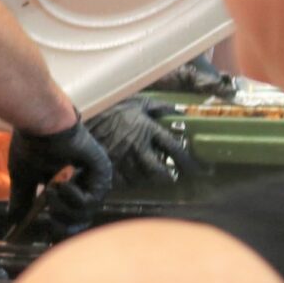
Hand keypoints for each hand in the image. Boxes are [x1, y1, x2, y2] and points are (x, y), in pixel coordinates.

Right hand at [7, 116, 114, 233]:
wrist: (41, 125)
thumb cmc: (32, 146)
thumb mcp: (24, 178)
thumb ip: (23, 199)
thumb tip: (13, 219)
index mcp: (72, 183)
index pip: (73, 214)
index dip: (62, 225)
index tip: (49, 229)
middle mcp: (88, 181)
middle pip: (82, 217)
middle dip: (63, 220)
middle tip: (50, 216)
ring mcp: (97, 177)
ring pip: (86, 211)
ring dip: (65, 208)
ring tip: (50, 192)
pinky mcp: (102, 171)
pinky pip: (91, 199)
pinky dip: (73, 197)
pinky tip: (62, 184)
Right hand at [87, 97, 202, 188]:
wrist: (87, 113)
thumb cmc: (115, 107)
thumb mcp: (140, 102)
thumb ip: (160, 108)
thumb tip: (179, 111)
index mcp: (149, 130)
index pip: (174, 149)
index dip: (188, 161)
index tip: (196, 169)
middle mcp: (138, 147)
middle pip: (158, 171)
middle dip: (167, 177)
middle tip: (170, 177)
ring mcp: (122, 157)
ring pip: (141, 177)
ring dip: (148, 178)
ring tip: (149, 175)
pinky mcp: (108, 164)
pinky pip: (123, 180)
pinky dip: (130, 180)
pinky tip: (131, 175)